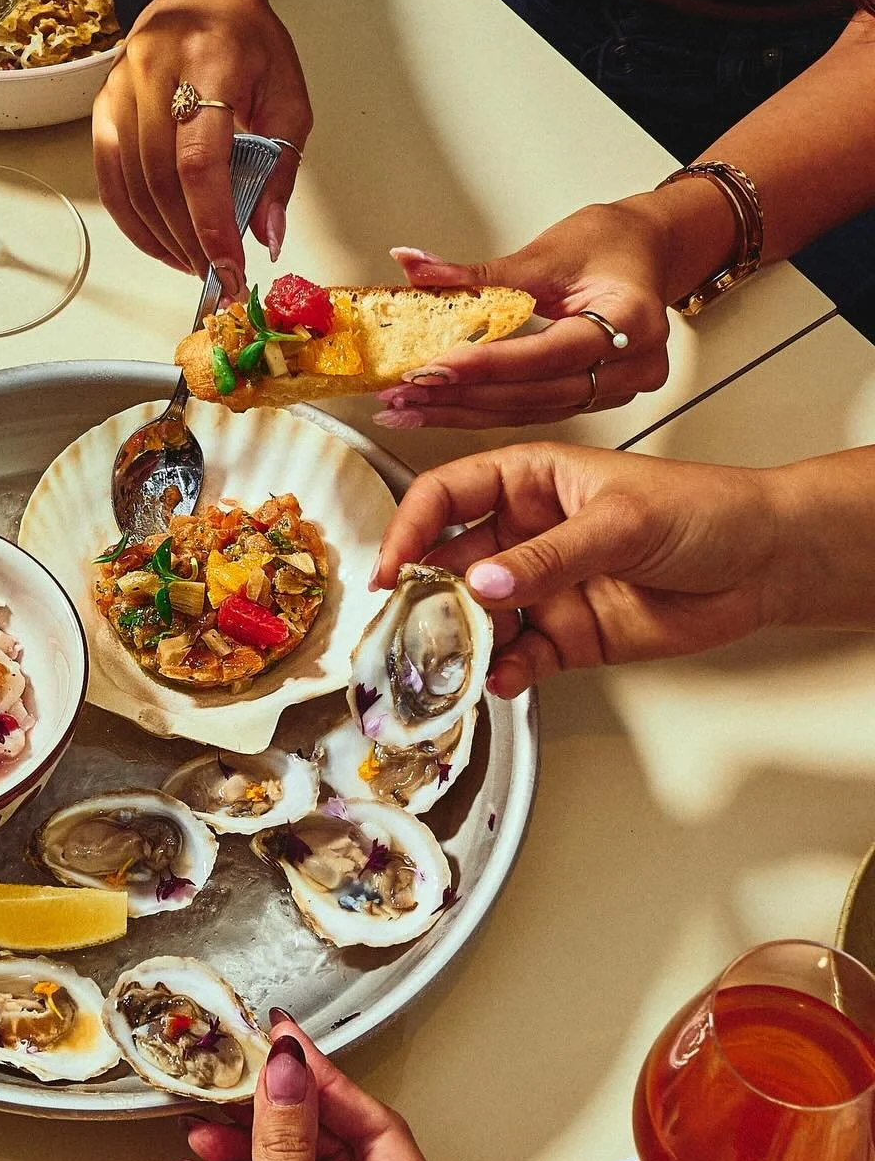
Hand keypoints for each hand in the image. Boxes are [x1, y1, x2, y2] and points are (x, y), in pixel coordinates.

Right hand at [93, 0, 310, 291]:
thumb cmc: (248, 42)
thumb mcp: (288, 96)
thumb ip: (281, 168)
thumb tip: (267, 235)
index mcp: (210, 60)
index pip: (200, 159)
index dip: (211, 222)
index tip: (229, 265)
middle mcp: (155, 70)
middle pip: (162, 180)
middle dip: (191, 241)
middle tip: (218, 275)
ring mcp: (121, 88)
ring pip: (134, 186)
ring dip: (165, 238)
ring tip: (196, 264)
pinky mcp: (103, 107)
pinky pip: (111, 179)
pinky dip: (135, 222)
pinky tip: (163, 244)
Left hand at [371, 200, 682, 429]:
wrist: (644, 251)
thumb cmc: (611, 244)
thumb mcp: (545, 252)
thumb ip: (477, 274)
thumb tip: (416, 268)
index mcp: (633, 321)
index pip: (548, 354)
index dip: (488, 365)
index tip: (435, 367)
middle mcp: (633, 366)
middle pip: (535, 393)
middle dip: (462, 395)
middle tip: (405, 392)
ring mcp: (615, 389)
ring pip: (528, 411)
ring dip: (462, 412)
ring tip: (408, 408)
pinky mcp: (592, 397)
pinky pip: (531, 411)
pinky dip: (481, 411)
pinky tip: (440, 410)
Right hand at [372, 441, 783, 696]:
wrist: (766, 563)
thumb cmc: (703, 509)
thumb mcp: (620, 522)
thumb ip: (549, 557)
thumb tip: (484, 583)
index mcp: (528, 481)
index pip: (446, 495)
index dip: (411, 528)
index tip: (393, 569)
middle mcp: (525, 534)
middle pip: (451, 563)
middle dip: (426, 598)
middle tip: (408, 630)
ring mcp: (544, 587)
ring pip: (479, 619)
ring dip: (461, 643)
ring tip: (451, 664)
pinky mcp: (567, 635)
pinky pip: (520, 659)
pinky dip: (505, 673)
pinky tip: (503, 680)